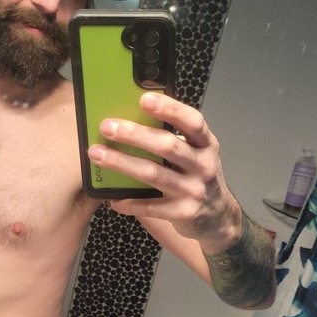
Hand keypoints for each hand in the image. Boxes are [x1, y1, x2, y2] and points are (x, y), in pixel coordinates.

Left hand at [87, 92, 241, 253]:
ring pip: (153, 174)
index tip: (144, 99)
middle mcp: (203, 165)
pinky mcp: (182, 213)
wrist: (219, 218)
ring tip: (97, 154)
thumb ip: (174, 139)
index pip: (192, 122)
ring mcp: (193, 190)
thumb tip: (131, 120)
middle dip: (134, 135)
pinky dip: (130, 201)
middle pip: (167, 146)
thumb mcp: (196, 154)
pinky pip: (151, 206)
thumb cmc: (198, 178)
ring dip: (122, 163)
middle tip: (107, 126)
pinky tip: (113, 197)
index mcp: (206, 144)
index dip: (170, 109)